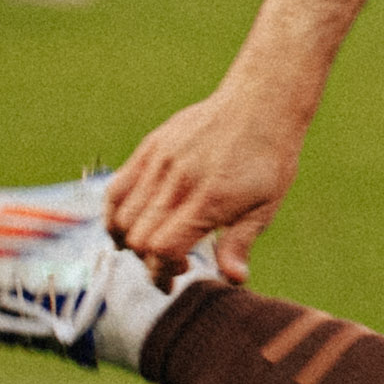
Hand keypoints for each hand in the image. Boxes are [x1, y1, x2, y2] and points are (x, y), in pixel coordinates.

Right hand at [108, 82, 302, 275]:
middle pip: (139, 238)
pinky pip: (117, 188)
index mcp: (209, 200)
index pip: (162, 248)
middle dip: (149, 261)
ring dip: (130, 240)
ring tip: (150, 244)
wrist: (260, 105)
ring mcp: (160, 162)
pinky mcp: (150, 148)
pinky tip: (130, 224)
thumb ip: (240, 243)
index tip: (176, 276)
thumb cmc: (268, 159)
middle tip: (170, 262)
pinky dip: (115, 214)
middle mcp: (179, 181)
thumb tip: (233, 278)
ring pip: (121, 216)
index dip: (162, 271)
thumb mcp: (265, 206)